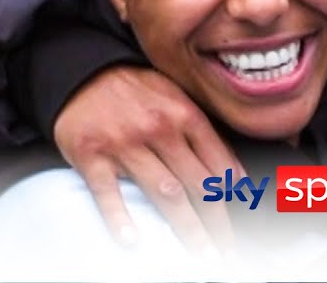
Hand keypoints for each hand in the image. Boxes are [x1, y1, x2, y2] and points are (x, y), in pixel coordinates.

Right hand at [52, 66, 241, 253]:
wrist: (84, 72)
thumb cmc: (137, 91)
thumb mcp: (177, 99)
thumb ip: (205, 136)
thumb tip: (236, 176)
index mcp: (185, 115)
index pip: (218, 163)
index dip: (234, 199)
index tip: (242, 223)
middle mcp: (160, 129)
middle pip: (198, 185)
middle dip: (216, 223)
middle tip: (225, 250)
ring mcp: (125, 143)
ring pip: (165, 192)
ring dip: (187, 227)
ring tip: (200, 252)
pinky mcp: (92, 155)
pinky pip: (108, 191)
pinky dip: (119, 217)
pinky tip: (131, 239)